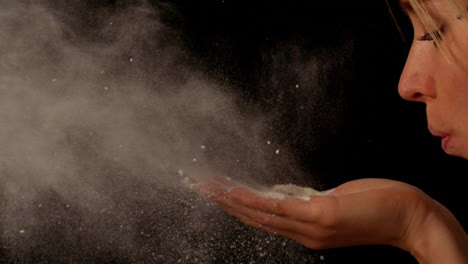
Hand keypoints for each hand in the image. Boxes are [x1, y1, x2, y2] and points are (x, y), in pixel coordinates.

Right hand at [197, 177, 467, 263]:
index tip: (219, 194)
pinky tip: (235, 193)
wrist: (410, 218)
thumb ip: (308, 200)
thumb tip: (286, 191)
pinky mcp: (320, 215)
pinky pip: (279, 208)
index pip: (264, 219)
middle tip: (201, 188)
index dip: (238, 208)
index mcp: (305, 231)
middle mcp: (303, 234)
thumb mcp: (336, 204)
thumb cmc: (375, 208)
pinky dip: (253, 201)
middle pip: (255, 219)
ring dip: (231, 200)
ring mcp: (310, 227)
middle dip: (225, 203)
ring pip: (261, 214)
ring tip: (208, 188)